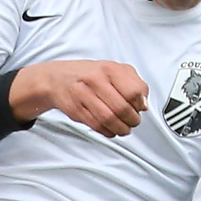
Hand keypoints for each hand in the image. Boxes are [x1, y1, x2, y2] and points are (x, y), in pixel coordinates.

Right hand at [10, 59, 148, 136]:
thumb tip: (144, 103)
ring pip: (109, 119)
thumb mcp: (113, 69)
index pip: (134, 91)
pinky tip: (111, 129)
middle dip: (132, 120)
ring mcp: (84, 95)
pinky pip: (97, 126)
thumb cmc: (88, 74)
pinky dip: (108, 131)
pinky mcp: (76, 110)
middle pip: (122, 108)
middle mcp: (95, 80)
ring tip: (125, 128)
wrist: (57, 79)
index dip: (140, 103)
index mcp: (109, 69)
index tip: (140, 107)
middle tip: (133, 121)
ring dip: (121, 128)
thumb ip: (133, 82)